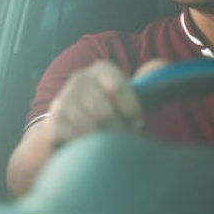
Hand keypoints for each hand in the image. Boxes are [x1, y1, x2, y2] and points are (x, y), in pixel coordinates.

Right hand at [49, 59, 165, 145]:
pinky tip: (85, 148)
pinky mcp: (51, 122)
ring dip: (100, 142)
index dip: (130, 108)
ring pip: (89, 127)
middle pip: (104, 112)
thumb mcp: (130, 100)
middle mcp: (79, 80)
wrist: (69, 137)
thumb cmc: (109, 117)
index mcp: (101, 70)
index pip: (116, 85)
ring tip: (104, 145)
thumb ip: (147, 82)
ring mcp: (63, 100)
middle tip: (121, 138)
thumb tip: (163, 65)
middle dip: (117, 131)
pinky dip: (82, 147)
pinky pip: (71, 137)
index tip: (137, 123)